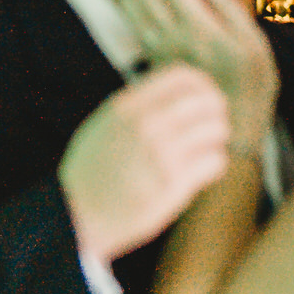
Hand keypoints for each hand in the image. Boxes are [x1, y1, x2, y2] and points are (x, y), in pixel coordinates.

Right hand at [58, 65, 232, 263]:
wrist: (77, 217)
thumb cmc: (90, 174)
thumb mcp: (102, 126)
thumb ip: (135, 106)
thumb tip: (175, 91)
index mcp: (127, 107)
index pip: (182, 76)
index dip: (201, 85)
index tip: (203, 99)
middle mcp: (146, 125)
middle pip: (207, 101)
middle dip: (215, 113)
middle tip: (211, 126)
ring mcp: (161, 154)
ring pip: (216, 130)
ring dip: (215, 140)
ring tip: (203, 151)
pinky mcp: (175, 184)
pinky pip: (215, 161)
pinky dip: (212, 165)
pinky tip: (199, 172)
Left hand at [111, 0, 279, 152]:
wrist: (229, 131)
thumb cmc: (251, 86)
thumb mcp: (256, 47)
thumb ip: (232, 12)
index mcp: (200, 30)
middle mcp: (175, 40)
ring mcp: (161, 54)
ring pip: (135, 15)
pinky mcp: (156, 66)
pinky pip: (136, 31)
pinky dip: (127, 11)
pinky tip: (124, 1)